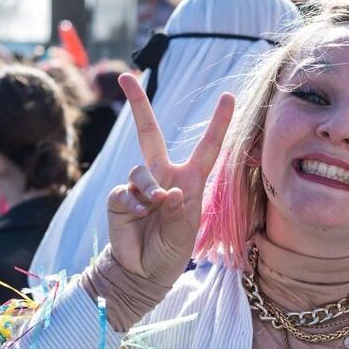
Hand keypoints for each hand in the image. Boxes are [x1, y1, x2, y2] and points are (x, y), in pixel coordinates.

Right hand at [107, 73, 233, 286]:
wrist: (144, 271)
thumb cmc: (171, 250)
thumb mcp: (184, 231)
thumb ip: (177, 210)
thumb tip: (166, 192)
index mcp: (189, 180)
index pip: (207, 146)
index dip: (218, 123)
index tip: (228, 96)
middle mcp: (163, 176)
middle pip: (149, 133)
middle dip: (138, 104)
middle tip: (126, 77)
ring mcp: (139, 185)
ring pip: (141, 169)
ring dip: (149, 189)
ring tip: (155, 207)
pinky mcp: (119, 197)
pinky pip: (125, 190)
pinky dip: (133, 203)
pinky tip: (138, 216)